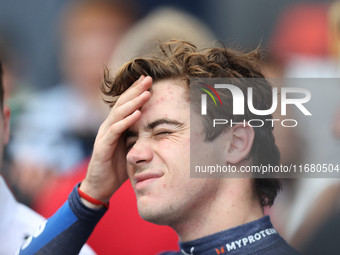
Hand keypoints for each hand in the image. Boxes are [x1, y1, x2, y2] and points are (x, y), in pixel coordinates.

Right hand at [80, 76, 151, 203]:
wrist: (101, 185)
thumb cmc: (117, 166)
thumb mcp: (130, 148)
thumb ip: (137, 135)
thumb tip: (155, 127)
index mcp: (116, 125)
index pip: (126, 103)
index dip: (136, 91)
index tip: (148, 79)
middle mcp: (108, 126)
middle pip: (122, 103)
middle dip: (136, 90)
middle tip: (149, 78)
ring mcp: (104, 135)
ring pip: (119, 113)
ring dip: (133, 102)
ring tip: (146, 92)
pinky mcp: (102, 146)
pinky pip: (115, 130)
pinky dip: (126, 121)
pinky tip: (137, 113)